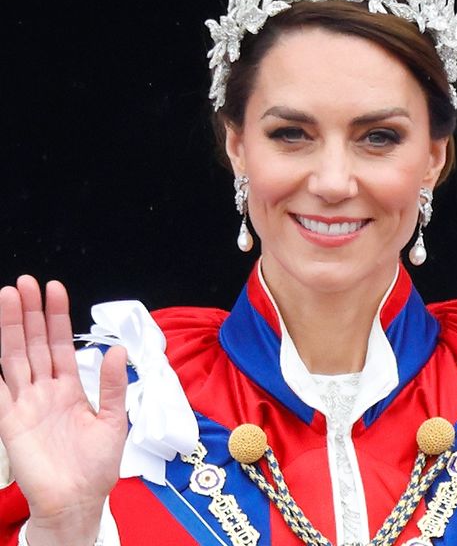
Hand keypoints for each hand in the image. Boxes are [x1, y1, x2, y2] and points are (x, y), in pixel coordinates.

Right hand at [0, 276, 127, 544]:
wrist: (79, 500)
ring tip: (9, 296)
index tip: (54, 288)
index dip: (56, 316)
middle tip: (26, 282)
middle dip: (29, 312)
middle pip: (34, 343)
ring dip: (11, 328)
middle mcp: (44, 391)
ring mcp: (25, 404)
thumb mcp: (114, 421)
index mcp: (69, 388)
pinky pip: (0, 391)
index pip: (60, 343)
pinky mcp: (12, 422)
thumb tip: (118, 350)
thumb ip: (114, 386)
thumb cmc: (96, 466)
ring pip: (16, 357)